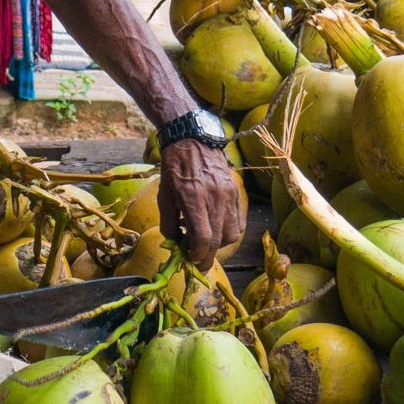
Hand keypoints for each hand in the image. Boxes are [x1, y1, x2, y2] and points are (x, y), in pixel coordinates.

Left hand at [157, 139, 244, 268]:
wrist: (192, 139)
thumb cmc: (174, 167)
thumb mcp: (164, 195)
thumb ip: (169, 224)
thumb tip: (176, 245)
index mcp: (194, 197)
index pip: (203, 237)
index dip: (197, 254)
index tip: (190, 260)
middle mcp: (215, 197)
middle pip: (218, 240)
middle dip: (207, 257)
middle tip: (198, 264)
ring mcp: (229, 195)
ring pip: (232, 234)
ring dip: (219, 244)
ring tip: (206, 241)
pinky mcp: (236, 192)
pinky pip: (239, 221)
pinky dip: (229, 231)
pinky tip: (217, 229)